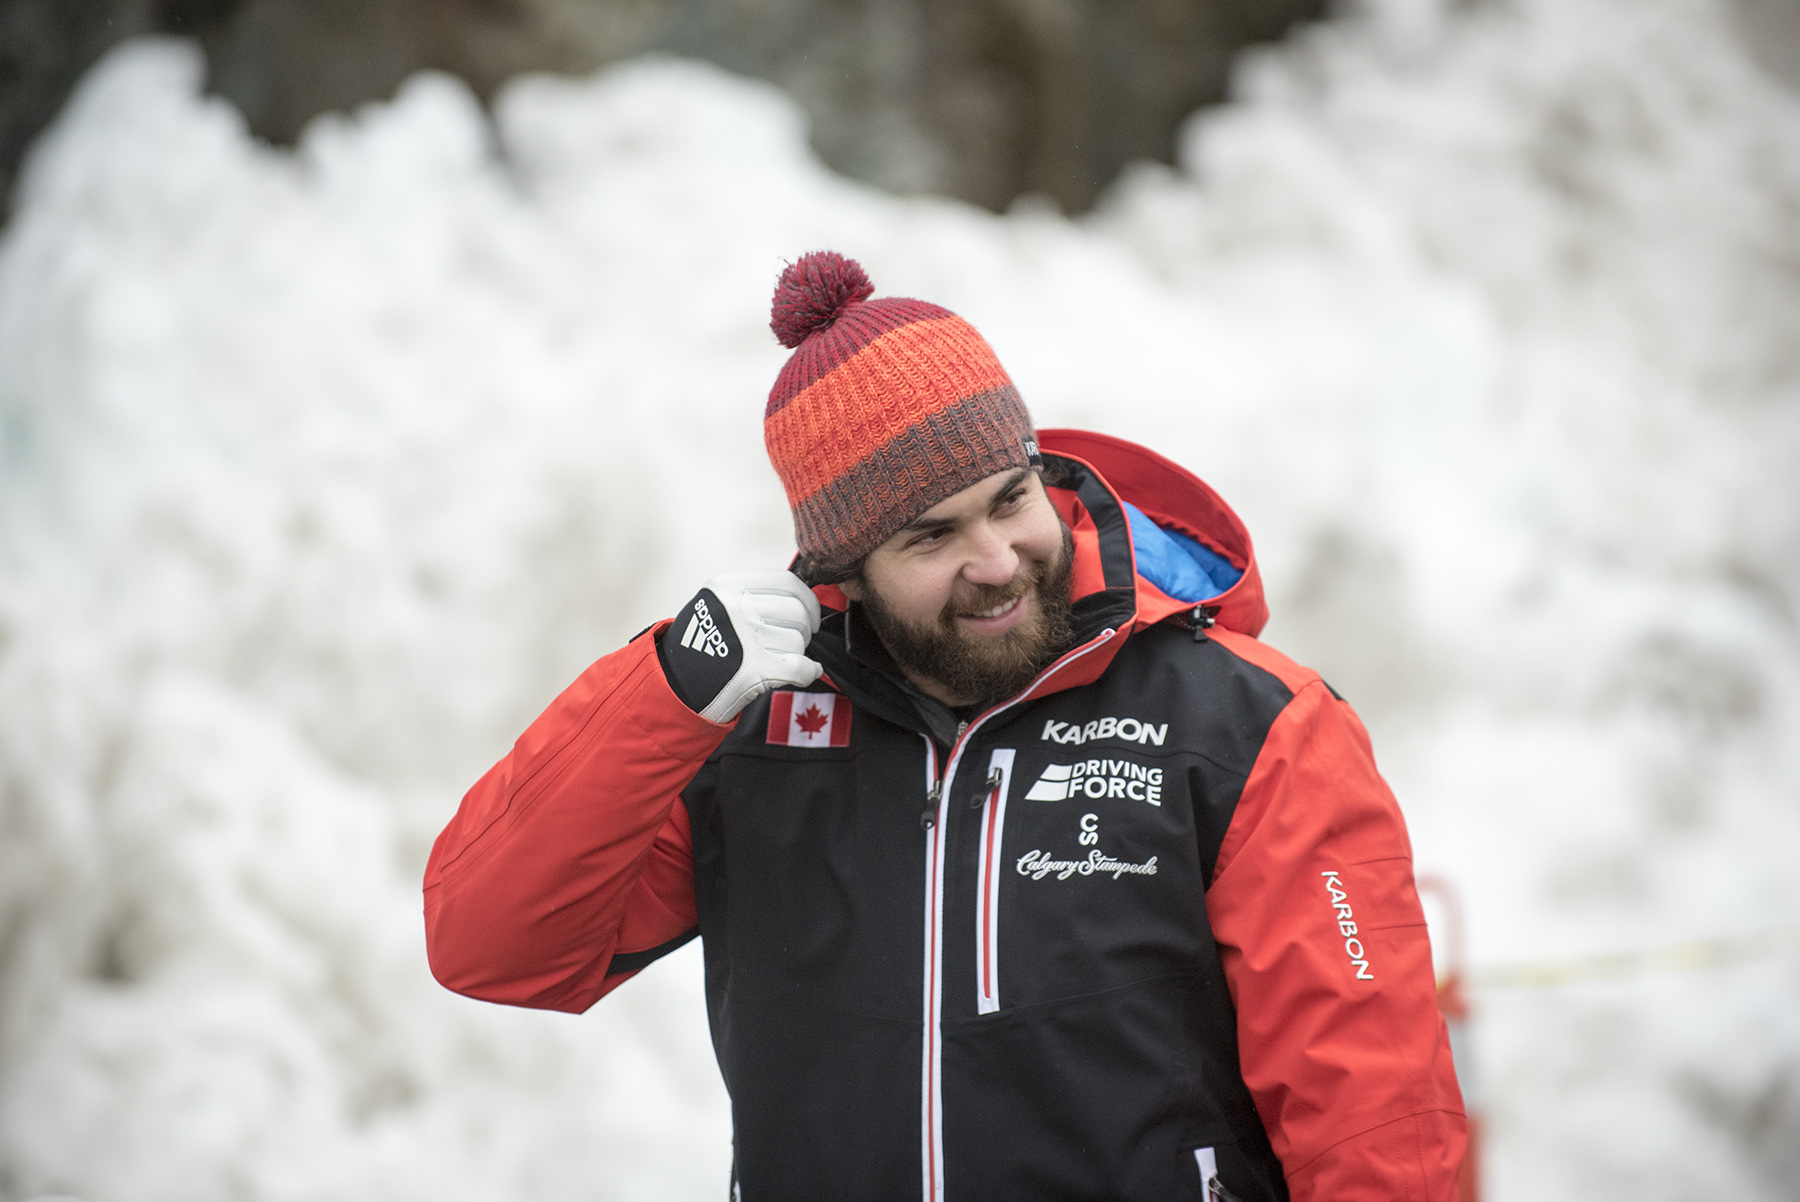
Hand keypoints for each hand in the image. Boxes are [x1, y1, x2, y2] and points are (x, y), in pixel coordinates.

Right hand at [659, 570, 823, 723]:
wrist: (675, 686)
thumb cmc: (700, 647)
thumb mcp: (715, 605)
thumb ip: (752, 596)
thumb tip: (801, 601)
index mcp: (729, 587)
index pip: (787, 582)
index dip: (806, 599)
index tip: (809, 613)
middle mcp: (739, 609)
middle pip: (797, 611)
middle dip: (803, 629)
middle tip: (793, 640)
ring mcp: (748, 638)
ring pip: (798, 641)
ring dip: (797, 653)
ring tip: (776, 658)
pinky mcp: (755, 669)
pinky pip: (801, 666)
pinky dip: (808, 672)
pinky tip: (806, 672)